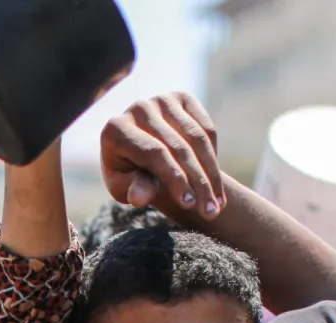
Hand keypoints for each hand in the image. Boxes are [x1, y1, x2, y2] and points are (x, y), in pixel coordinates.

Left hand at [101, 91, 225, 220]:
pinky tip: (215, 183)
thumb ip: (134, 189)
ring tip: (219, 204)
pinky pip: (206, 129)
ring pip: (197, 138)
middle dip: (198, 183)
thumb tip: (139, 198)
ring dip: (211, 174)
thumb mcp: (125, 188)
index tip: (189, 204)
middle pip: (178, 147)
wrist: (139, 155)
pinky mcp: (181, 98)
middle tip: (211, 211)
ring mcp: (161, 100)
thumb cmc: (128, 177)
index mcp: (116, 129)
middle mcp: (138, 108)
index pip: (154, 154)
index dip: (175, 179)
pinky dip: (213, 156)